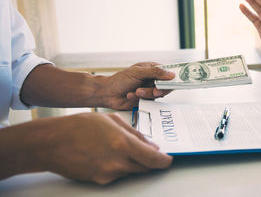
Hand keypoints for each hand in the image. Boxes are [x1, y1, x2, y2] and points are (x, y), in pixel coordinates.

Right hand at [37, 113, 172, 183]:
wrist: (51, 143)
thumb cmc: (79, 126)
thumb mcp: (111, 120)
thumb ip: (135, 133)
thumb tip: (150, 145)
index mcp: (123, 143)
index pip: (154, 159)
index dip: (164, 161)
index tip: (168, 159)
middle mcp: (117, 162)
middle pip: (145, 168)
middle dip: (150, 160)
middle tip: (148, 151)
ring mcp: (108, 174)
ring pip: (132, 171)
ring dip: (134, 162)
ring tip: (120, 147)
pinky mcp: (99, 181)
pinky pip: (118, 174)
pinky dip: (120, 166)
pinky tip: (108, 154)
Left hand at [97, 62, 174, 109]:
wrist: (108, 94)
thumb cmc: (120, 80)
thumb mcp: (138, 72)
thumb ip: (155, 72)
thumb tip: (171, 74)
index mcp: (152, 68)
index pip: (168, 72)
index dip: (173, 76)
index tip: (175, 81)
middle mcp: (152, 79)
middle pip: (166, 85)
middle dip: (159, 89)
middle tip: (154, 91)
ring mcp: (150, 89)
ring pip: (158, 94)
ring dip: (147, 93)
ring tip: (136, 92)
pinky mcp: (146, 99)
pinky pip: (150, 101)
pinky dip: (141, 98)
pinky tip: (131, 95)